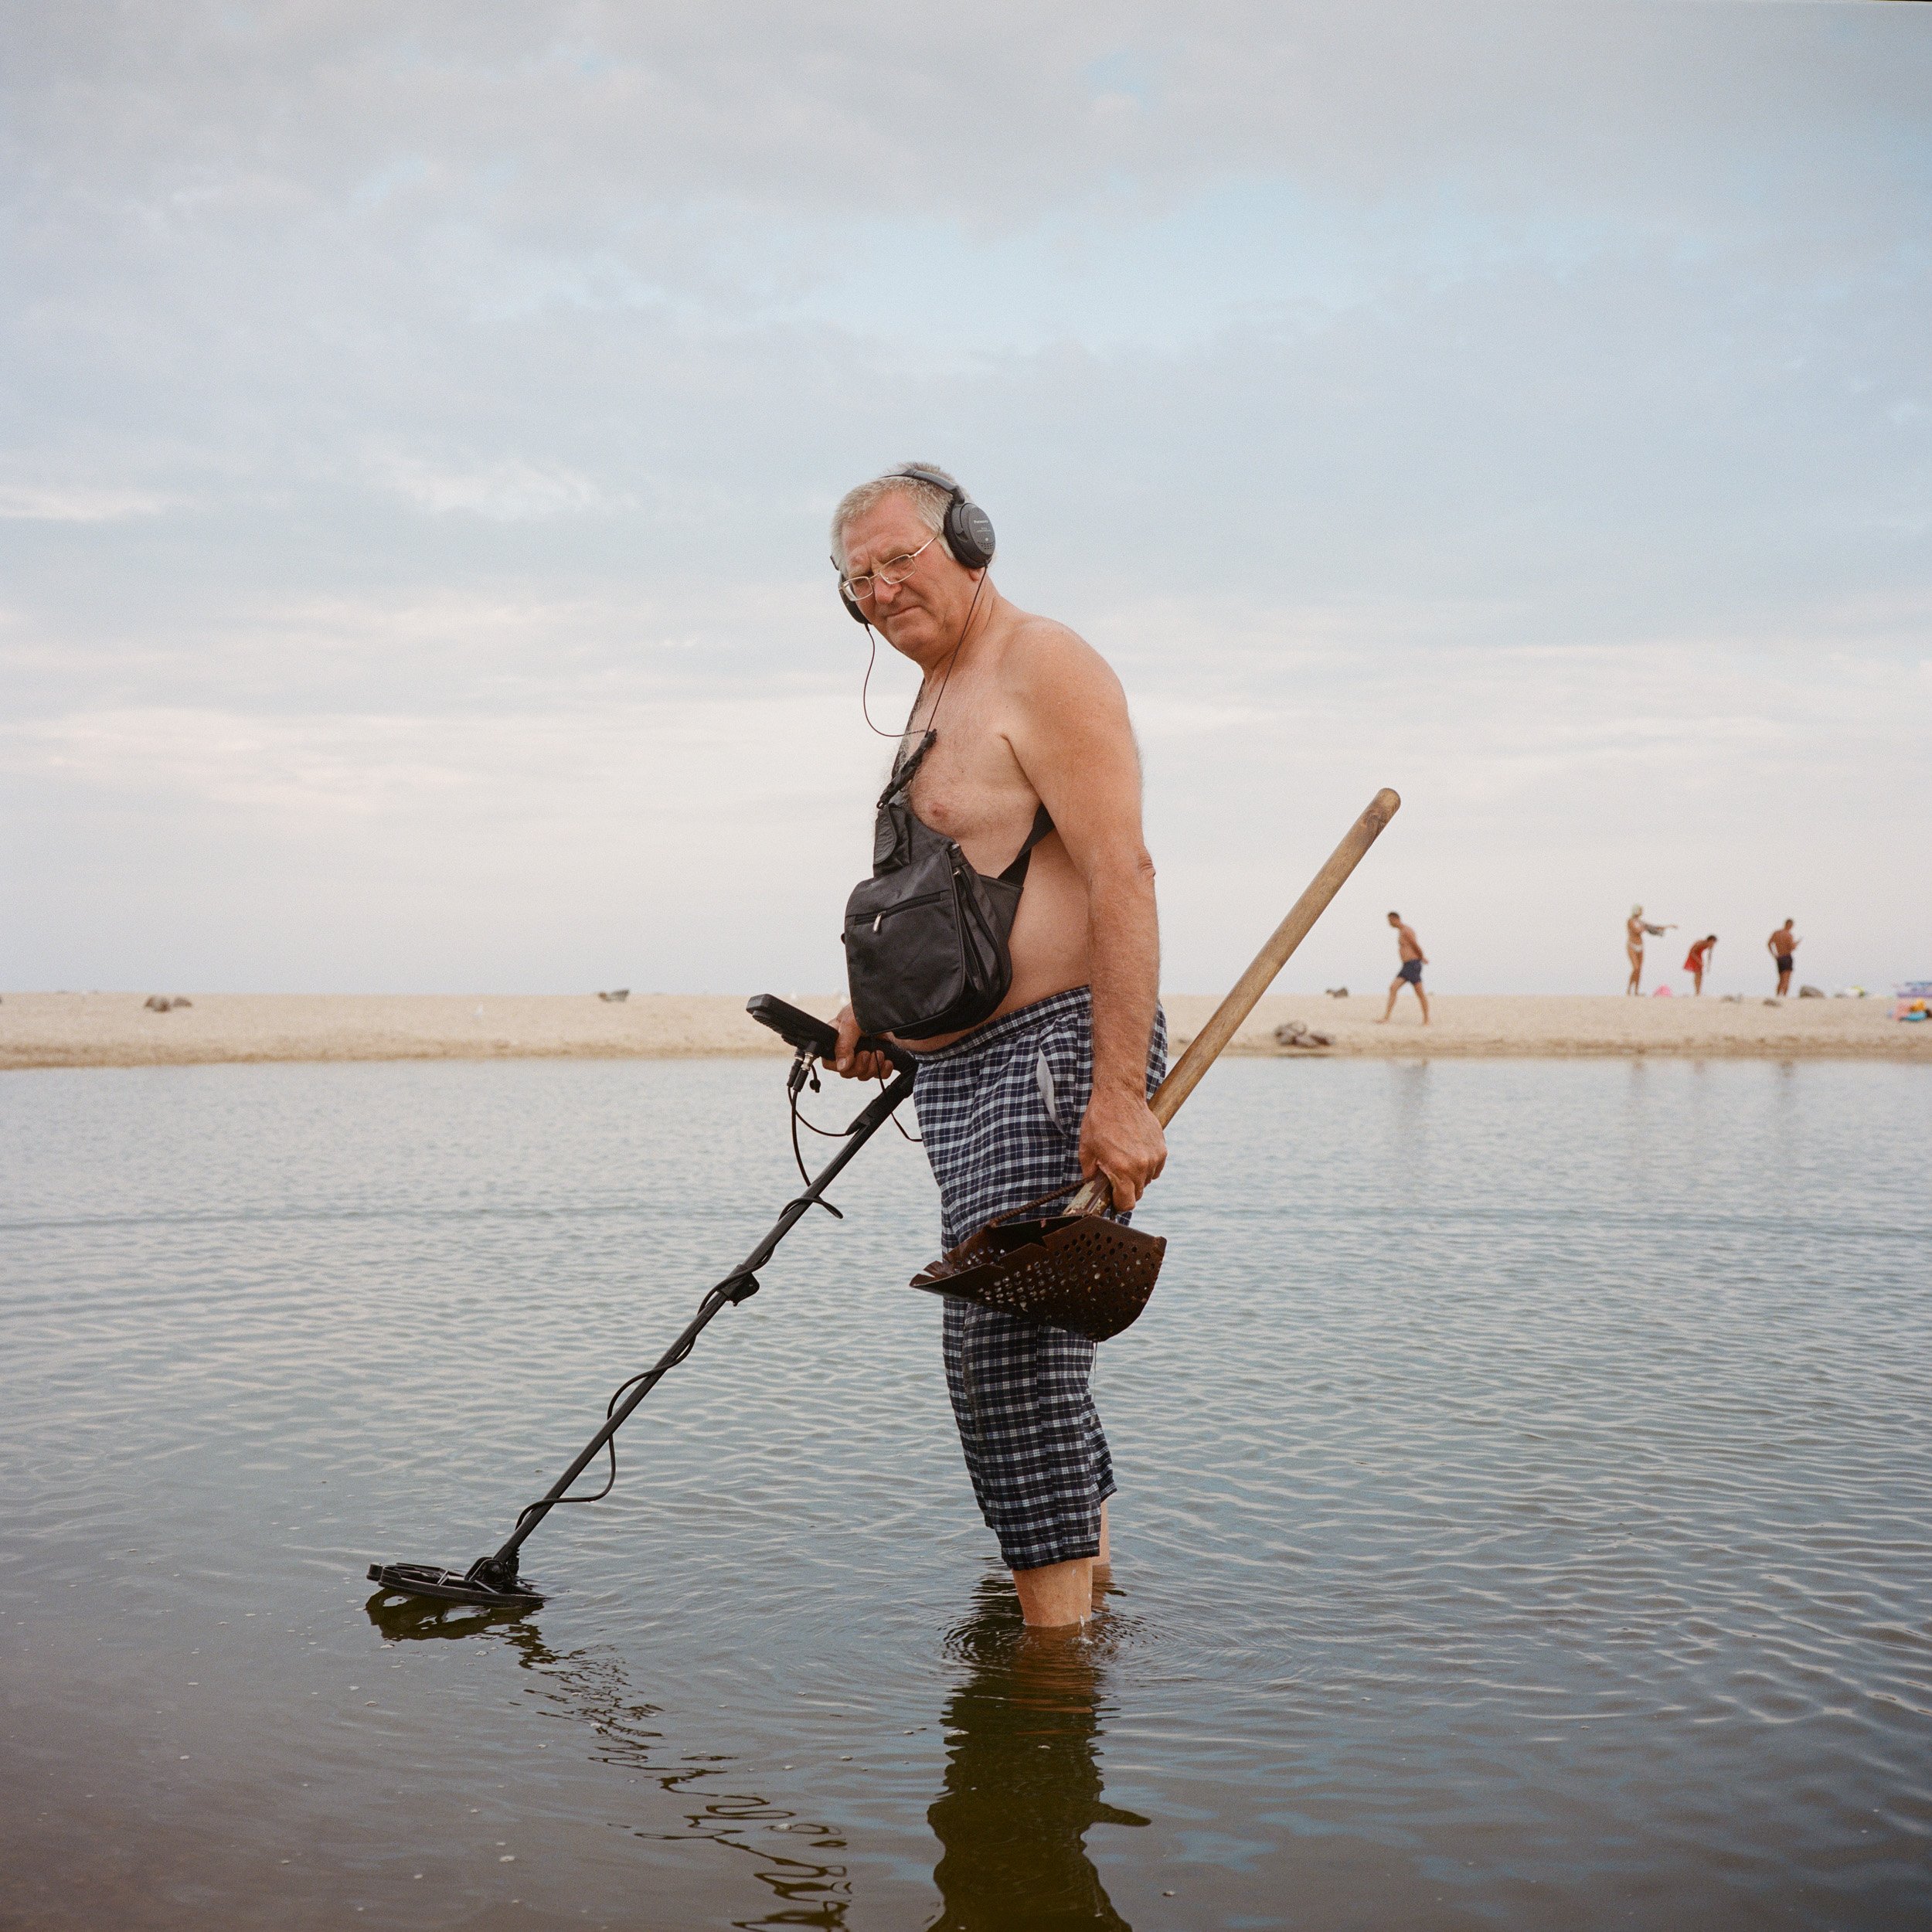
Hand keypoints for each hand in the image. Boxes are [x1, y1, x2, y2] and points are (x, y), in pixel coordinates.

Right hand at [827, 1004, 892, 1080]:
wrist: (891, 1009)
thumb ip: (843, 1044)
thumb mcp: (851, 1022)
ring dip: (872, 1067)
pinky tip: (887, 1060)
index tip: (849, 1059)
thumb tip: (842, 1066)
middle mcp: (849, 1049)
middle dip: (859, 1066)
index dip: (837, 1065)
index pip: (828, 1061)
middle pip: (846, 1072)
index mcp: (836, 1039)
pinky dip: (883, 1070)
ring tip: (879, 1053)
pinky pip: (878, 1075)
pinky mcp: (878, 1060)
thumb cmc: (867, 1008)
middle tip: (867, 1053)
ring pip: (862, 1075)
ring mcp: (864, 1055)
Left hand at [1078, 1084, 1166, 1211]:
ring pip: (1147, 1181)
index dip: (1118, 1204)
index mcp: (1121, 1169)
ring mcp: (1153, 1157)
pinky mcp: (1162, 1149)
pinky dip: (1147, 1166)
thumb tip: (1092, 1186)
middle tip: (1115, 1174)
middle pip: (1138, 1193)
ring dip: (1137, 1177)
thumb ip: (1090, 1173)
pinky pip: (1155, 1168)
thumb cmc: (1100, 1120)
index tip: (1114, 1198)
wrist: (1119, 1096)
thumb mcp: (1086, 1148)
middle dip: (1126, 1189)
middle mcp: (1141, 1166)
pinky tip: (1135, 1153)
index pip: (1127, 1203)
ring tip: (1125, 1159)